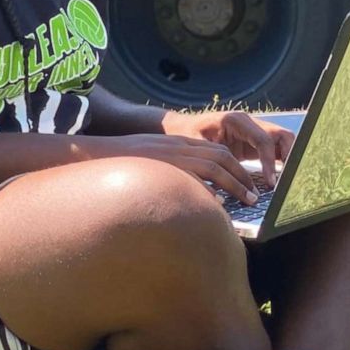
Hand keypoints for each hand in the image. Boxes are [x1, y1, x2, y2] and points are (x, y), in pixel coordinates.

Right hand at [87, 133, 260, 203]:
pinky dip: (209, 190)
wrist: (94, 152)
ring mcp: (171, 155)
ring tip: (247, 200)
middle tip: (254, 194)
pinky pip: (193, 177)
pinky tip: (219, 205)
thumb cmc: (121, 163)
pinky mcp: (163, 165)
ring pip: (214, 165)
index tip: (247, 183)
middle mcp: (179, 146)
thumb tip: (191, 196)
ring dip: (235, 183)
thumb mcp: (153, 160)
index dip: (236, 167)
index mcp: (178, 143)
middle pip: (221, 156)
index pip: (216, 151)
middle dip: (242, 175)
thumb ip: (174, 172)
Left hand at [166, 110, 294, 187]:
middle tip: (287, 180)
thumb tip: (224, 184)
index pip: (263, 140)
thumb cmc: (183, 135)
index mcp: (236, 120)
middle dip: (289, 157)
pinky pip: (273, 150)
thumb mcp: (193, 146)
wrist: (179, 127)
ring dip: (287, 160)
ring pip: (282, 141)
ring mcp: (253, 131)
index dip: (270, 162)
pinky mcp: (252, 143)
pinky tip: (276, 180)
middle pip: (282, 135)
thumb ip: (209, 161)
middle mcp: (249, 123)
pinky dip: (279, 163)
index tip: (271, 183)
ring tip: (285, 182)